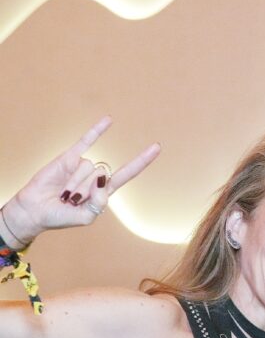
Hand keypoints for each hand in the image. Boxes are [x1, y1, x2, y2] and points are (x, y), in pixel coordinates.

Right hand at [1, 117, 160, 247]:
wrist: (34, 210)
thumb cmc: (60, 216)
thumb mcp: (84, 218)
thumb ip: (97, 205)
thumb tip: (102, 183)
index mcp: (104, 191)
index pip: (128, 173)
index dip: (141, 161)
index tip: (157, 147)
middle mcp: (96, 176)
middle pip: (102, 173)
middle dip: (84, 189)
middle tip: (70, 200)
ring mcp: (83, 166)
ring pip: (88, 166)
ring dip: (74, 182)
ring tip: (63, 193)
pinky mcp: (68, 158)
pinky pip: (85, 141)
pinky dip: (97, 131)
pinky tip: (109, 120)